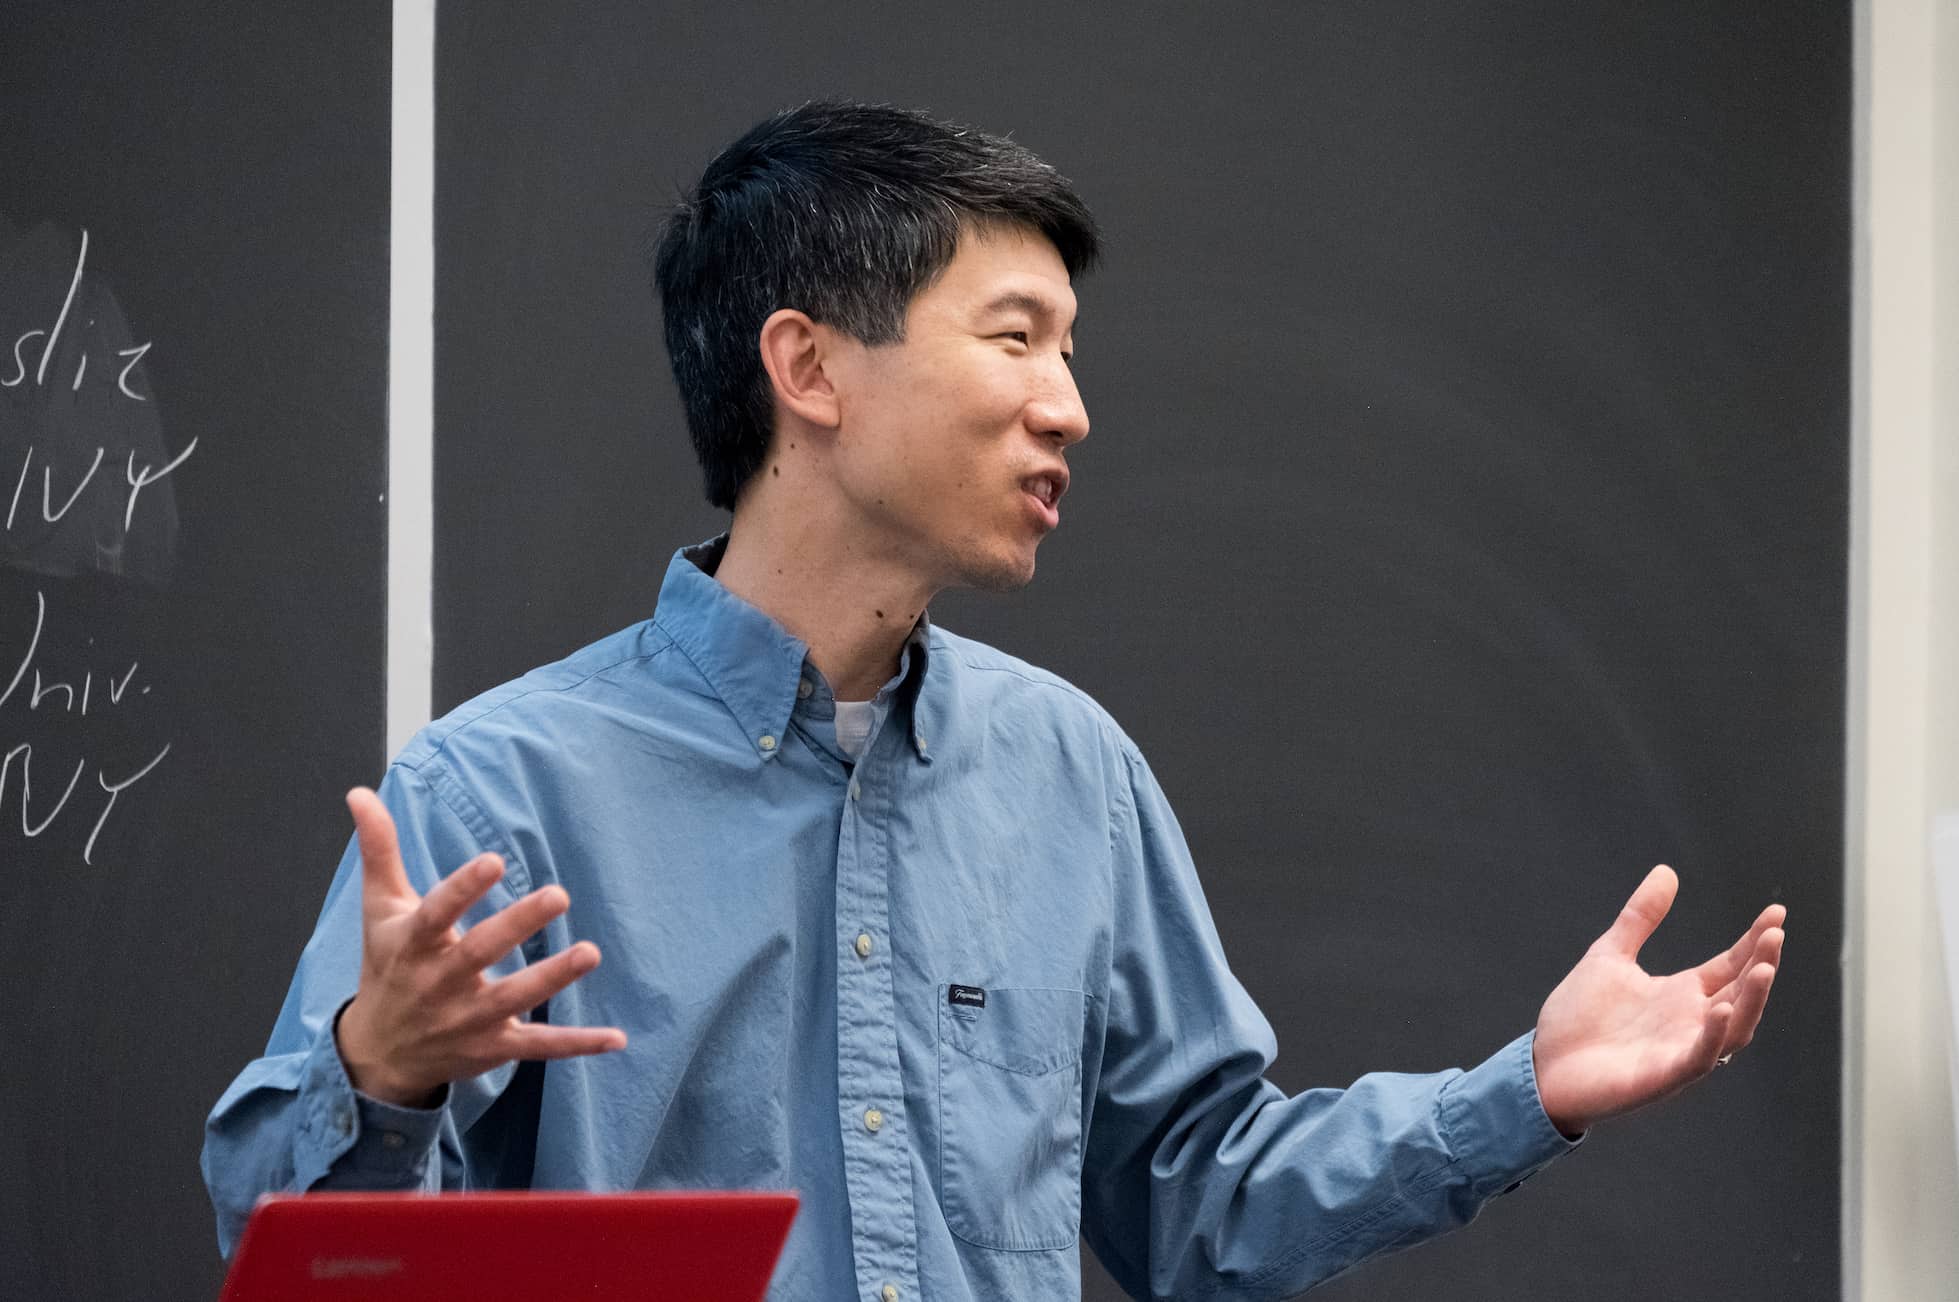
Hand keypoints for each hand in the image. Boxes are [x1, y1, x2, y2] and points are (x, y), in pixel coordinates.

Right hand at [334, 786, 627, 1107]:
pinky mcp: (493, 1047)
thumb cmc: (387, 965)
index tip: (495, 860)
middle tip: (560, 894)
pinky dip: (577, 1045)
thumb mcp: (379, 908)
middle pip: (481, 951)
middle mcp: (439, 983)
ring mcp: (468, 1019)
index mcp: (413, 944)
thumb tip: (360, 791)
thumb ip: (380, 850)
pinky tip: (616, 1038)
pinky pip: (538, 1047)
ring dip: (552, 978)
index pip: (437, 913)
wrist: (378, 1054)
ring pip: (513, 997)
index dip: (464, 888)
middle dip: (518, 924)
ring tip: (591, 953)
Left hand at [1531, 865, 1782, 1136]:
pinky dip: (1712, 1038)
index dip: (1755, 941)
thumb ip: (1640, 918)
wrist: (1543, 1067)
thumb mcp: (1610, 956)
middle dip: (1762, 965)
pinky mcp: (1662, 1077)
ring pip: (1733, 1029)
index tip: (1776, 912)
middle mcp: (1690, 1022)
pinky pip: (1698, 1059)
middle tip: (1776, 934)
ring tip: (1765, 967)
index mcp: (1682, 995)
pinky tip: (1718, 1010)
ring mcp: (1680, 1051)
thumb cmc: (1579, 1018)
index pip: (1731, 965)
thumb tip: (1666, 871)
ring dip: (1751, 1000)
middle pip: (1741, 994)